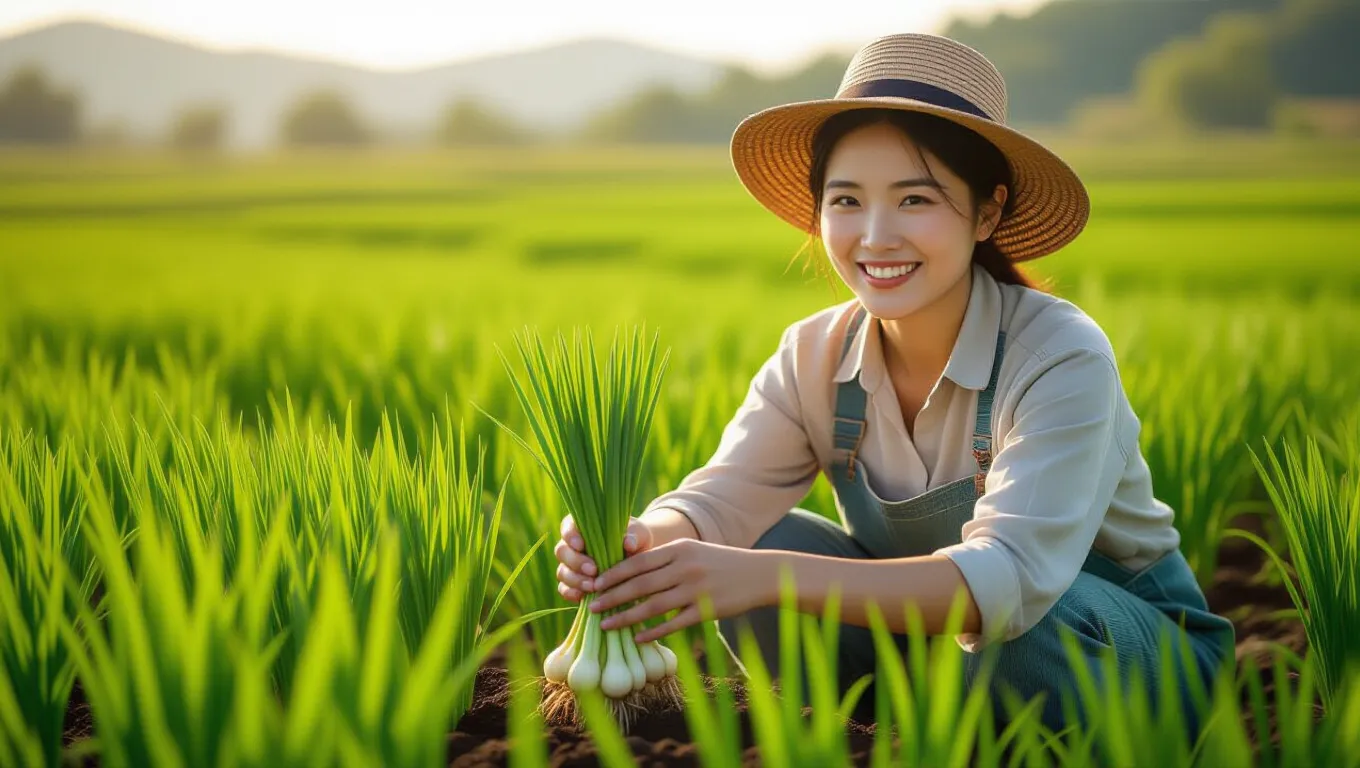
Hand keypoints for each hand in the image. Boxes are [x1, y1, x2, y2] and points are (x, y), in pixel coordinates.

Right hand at [554, 515, 652, 602]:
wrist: (639, 559)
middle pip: (562, 551)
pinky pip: (564, 589)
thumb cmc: (636, 540)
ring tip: (593, 586)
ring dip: (575, 580)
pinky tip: (583, 597)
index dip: (570, 536)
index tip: (581, 545)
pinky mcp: (573, 584)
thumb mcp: (639, 534)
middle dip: (576, 562)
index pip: (568, 527)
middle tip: (593, 570)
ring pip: (562, 572)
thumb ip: (633, 535)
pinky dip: (571, 593)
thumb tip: (629, 543)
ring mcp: (571, 566)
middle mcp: (572, 546)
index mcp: (583, 527)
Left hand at [588, 539, 770, 642]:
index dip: (613, 574)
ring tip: (606, 625)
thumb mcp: (692, 551)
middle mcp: (685, 567)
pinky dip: (653, 632)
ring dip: (625, 617)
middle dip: (612, 596)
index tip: (595, 583)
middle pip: (640, 584)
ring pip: (652, 605)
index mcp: (679, 548)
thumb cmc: (720, 563)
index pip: (638, 562)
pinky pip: (673, 623)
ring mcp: (696, 589)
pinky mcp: (706, 610)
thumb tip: (630, 572)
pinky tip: (637, 638)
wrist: (759, 574)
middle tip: (592, 606)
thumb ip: (665, 559)